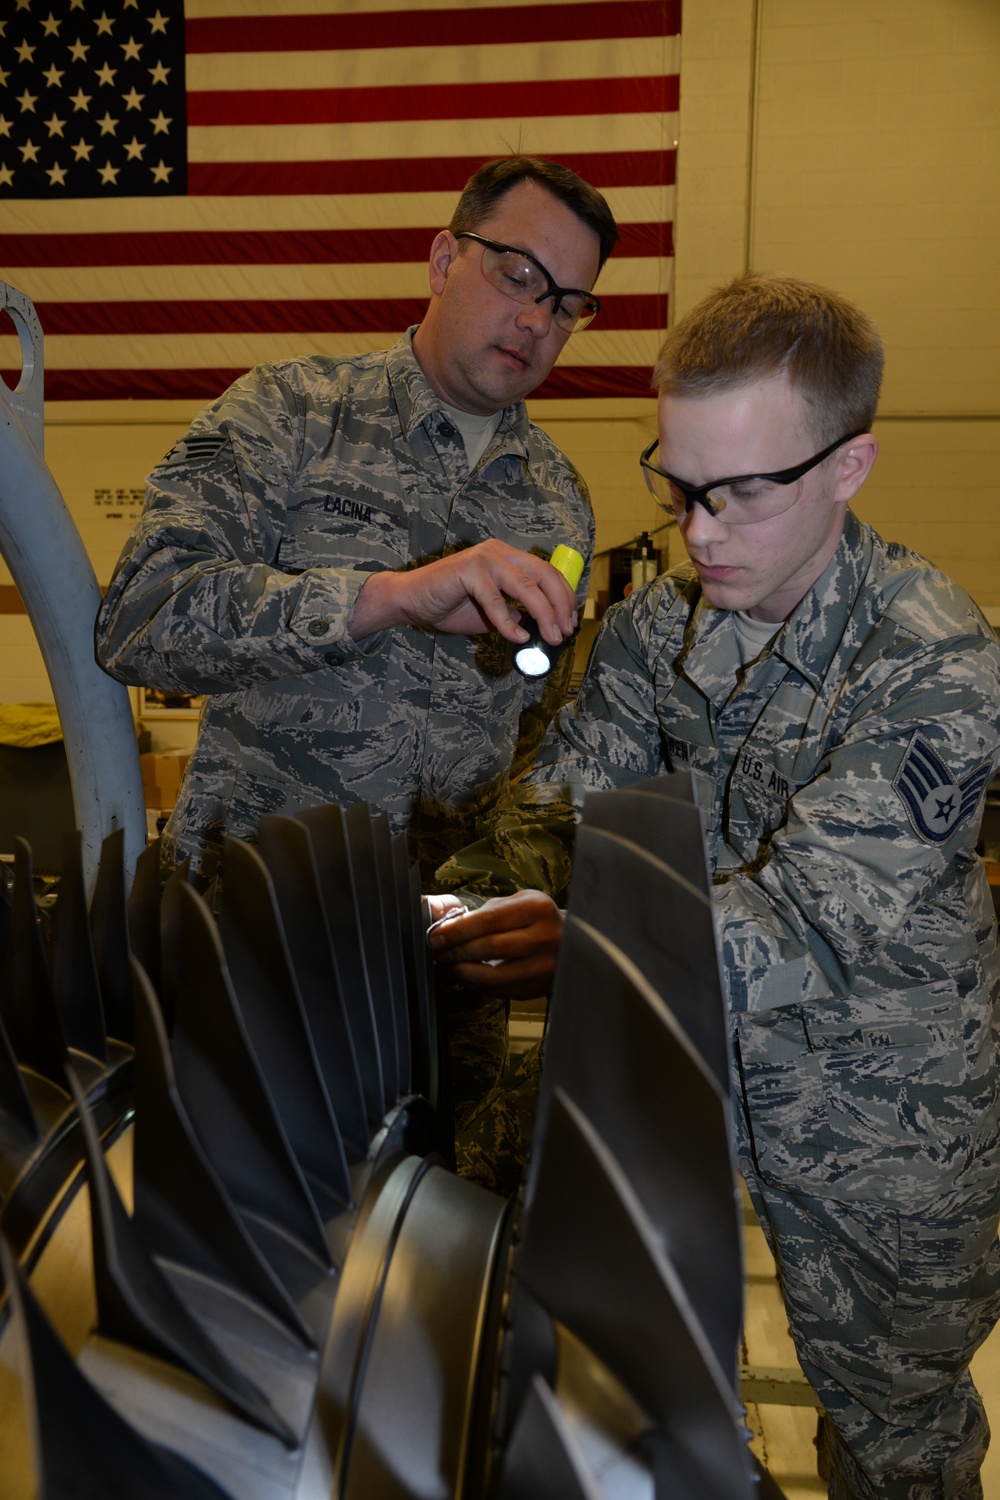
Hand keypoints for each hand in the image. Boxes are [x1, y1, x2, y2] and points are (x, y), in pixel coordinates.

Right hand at [350, 540, 577, 644]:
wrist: (411, 601)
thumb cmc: (450, 605)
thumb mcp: (492, 613)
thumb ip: (516, 614)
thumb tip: (542, 628)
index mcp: (508, 557)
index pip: (547, 572)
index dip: (564, 597)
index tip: (570, 622)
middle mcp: (500, 552)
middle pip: (544, 576)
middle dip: (561, 605)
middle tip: (566, 631)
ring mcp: (485, 558)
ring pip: (527, 587)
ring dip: (545, 615)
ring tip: (552, 637)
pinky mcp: (469, 570)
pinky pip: (497, 601)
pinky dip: (510, 623)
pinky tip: (517, 638)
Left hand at [425, 890, 563, 997]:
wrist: (572, 941)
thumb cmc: (537, 918)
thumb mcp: (519, 902)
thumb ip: (489, 912)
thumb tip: (451, 926)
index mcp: (538, 909)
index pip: (490, 920)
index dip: (459, 930)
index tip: (437, 936)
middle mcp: (546, 937)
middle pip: (491, 948)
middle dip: (459, 951)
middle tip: (439, 952)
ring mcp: (546, 966)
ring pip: (495, 976)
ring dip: (465, 972)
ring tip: (451, 965)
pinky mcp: (540, 987)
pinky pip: (502, 991)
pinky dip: (479, 986)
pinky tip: (467, 977)